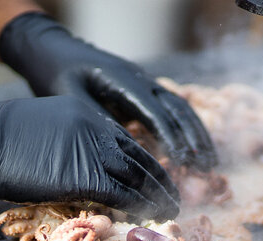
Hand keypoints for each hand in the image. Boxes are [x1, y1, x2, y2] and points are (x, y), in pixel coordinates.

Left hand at [0, 12, 216, 170]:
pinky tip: (194, 150)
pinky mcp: (143, 89)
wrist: (53, 48)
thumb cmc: (57, 74)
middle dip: (195, 140)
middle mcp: (141, 80)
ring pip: (181, 108)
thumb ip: (95, 121)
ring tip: (210, 165)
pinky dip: (186, 130)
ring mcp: (145, 83)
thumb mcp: (70, 98)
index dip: (173, 139)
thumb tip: (121, 150)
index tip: (185, 163)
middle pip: (178, 110)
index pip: (157, 113)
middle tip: (207, 169)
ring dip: (198, 135)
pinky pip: (172, 109)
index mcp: (124, 81)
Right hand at [0, 96, 179, 219]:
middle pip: (139, 158)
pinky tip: (150, 217)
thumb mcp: (43, 134)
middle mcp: (95, 129)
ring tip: (170, 212)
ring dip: (157, 197)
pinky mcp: (84, 176)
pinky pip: (123, 195)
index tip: (157, 179)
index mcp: (85, 116)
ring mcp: (91, 151)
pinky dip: (140, 208)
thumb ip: (70, 149)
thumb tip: (84, 175)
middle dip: (160, 180)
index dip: (146, 164)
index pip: (127, 142)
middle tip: (176, 198)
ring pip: (137, 177)